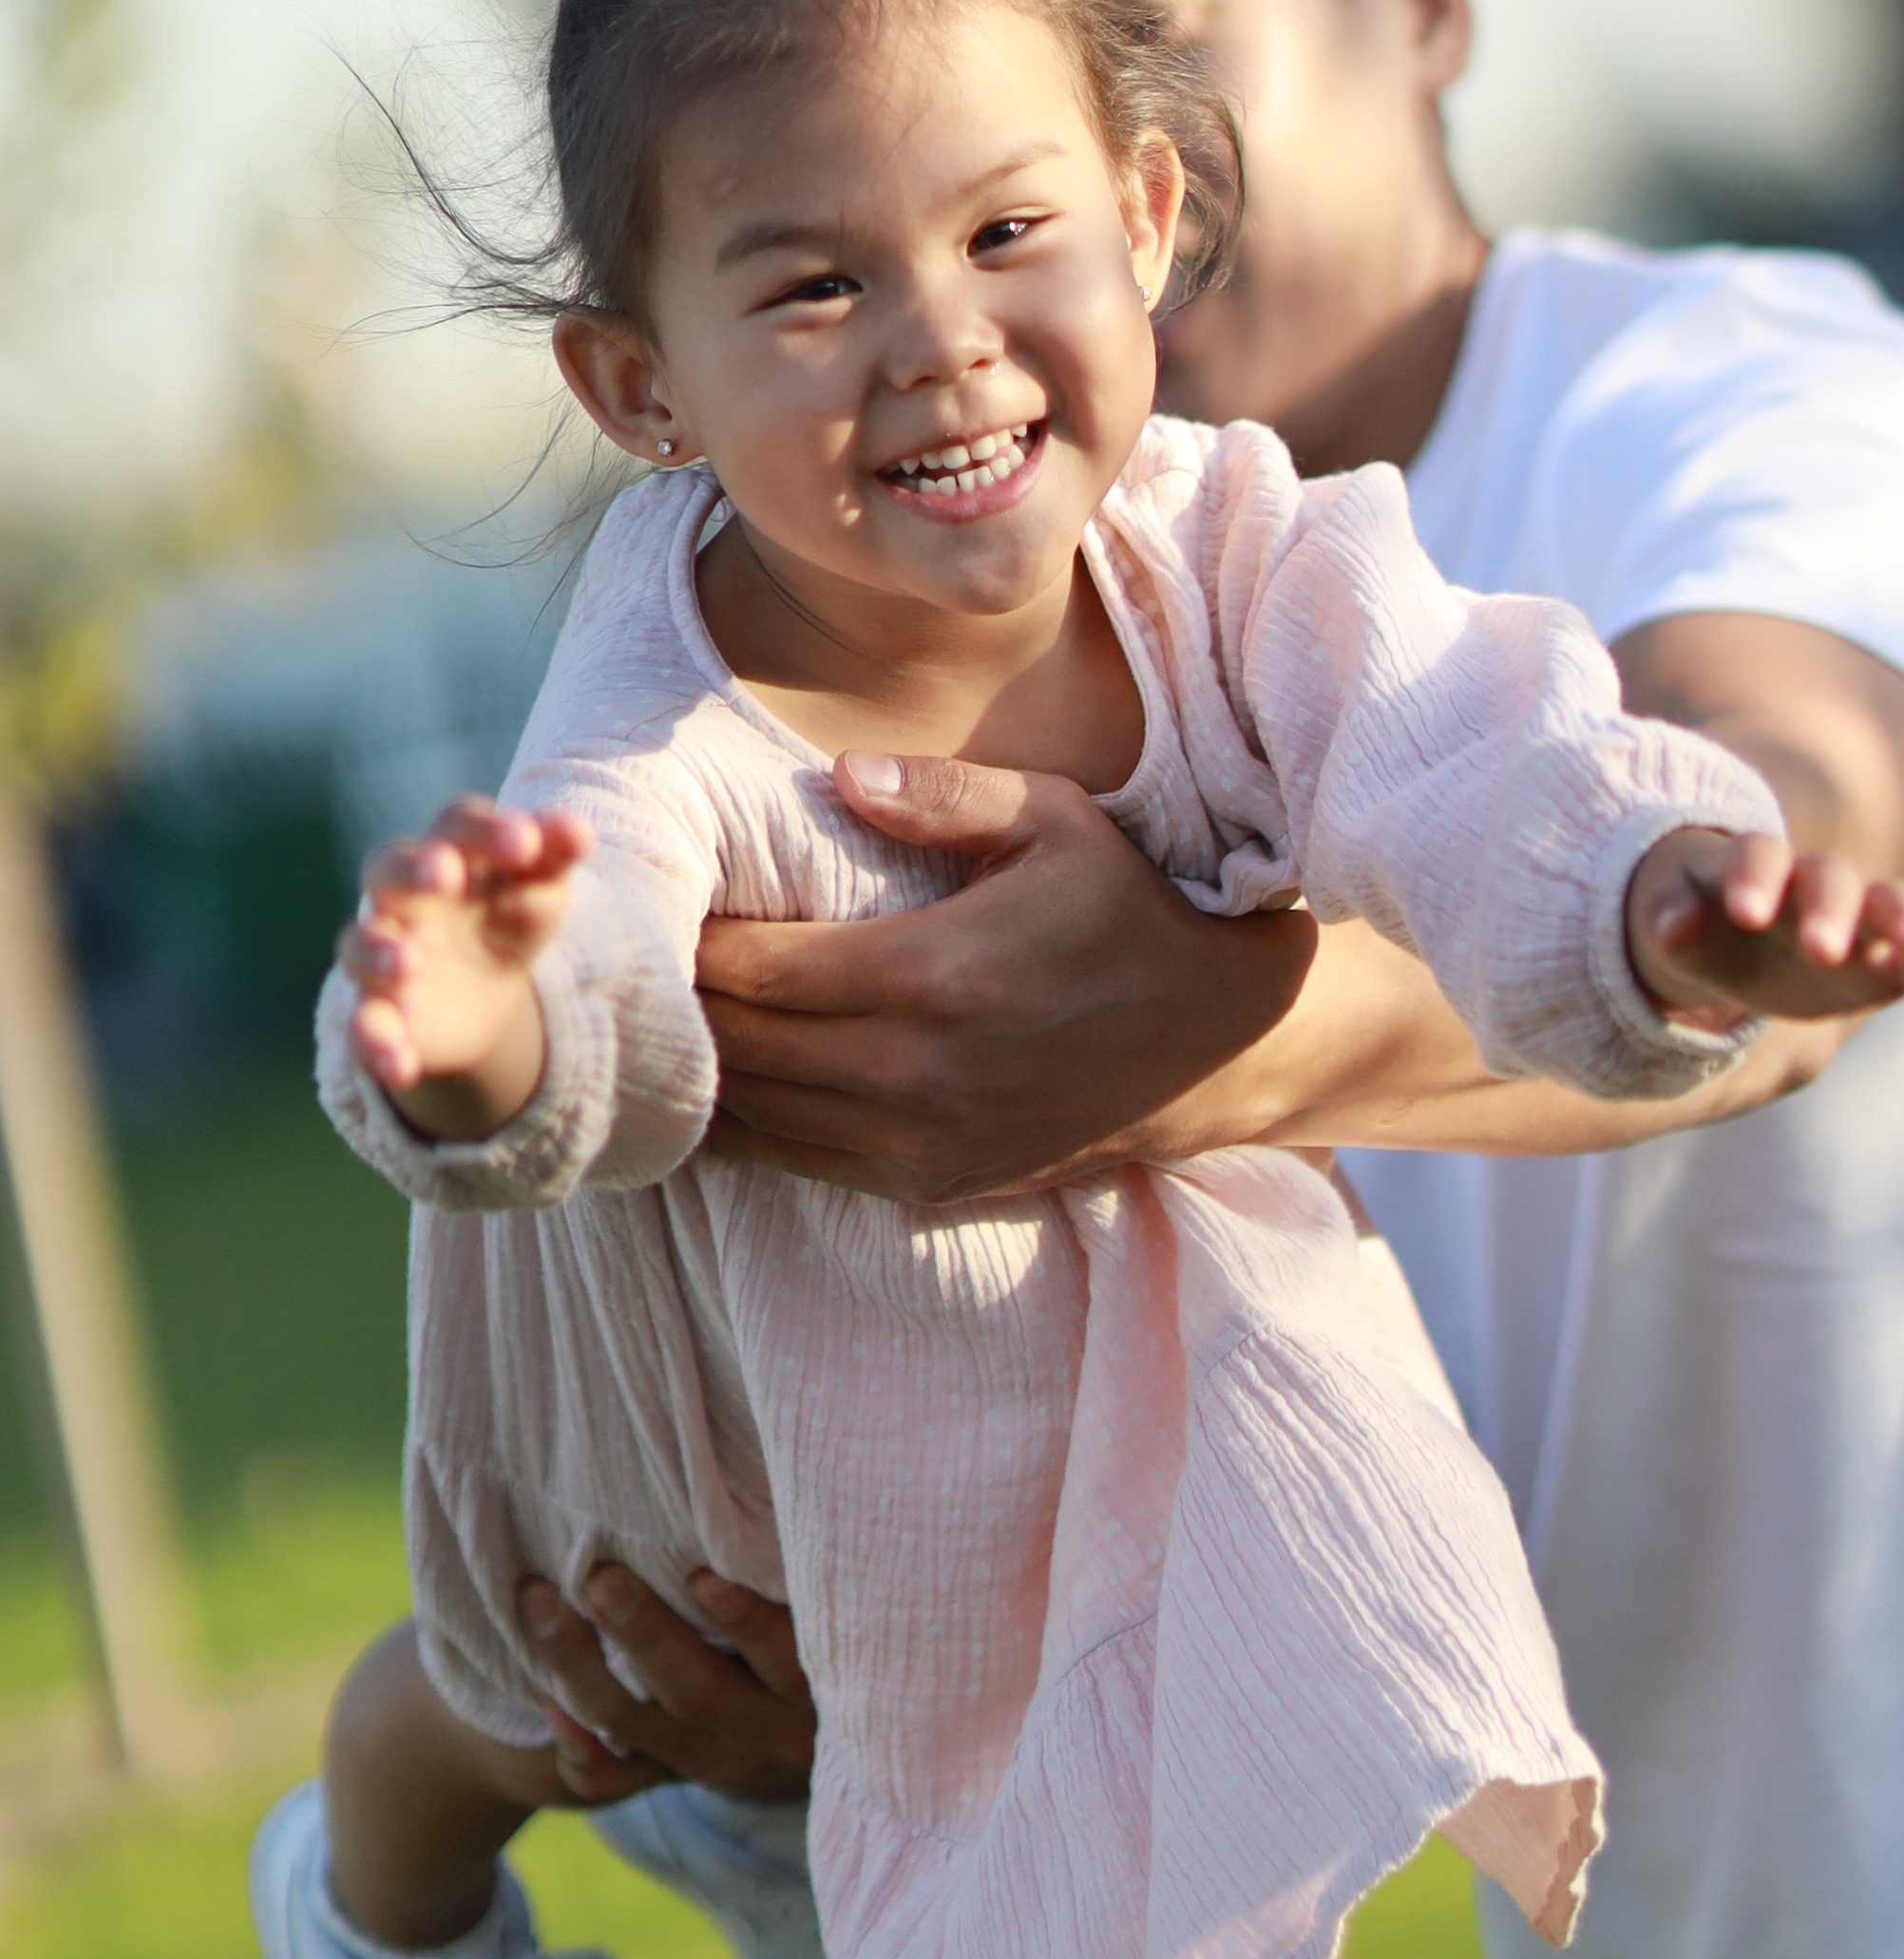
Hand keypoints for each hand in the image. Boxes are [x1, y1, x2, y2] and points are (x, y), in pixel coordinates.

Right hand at [339, 796, 589, 1135]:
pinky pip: (361, 1026)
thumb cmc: (507, 916)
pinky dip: (373, 1044)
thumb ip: (553, 857)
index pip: (457, 824)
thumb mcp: (539, 890)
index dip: (487, 829)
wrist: (482, 993)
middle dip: (412, 869)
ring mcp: (384, 955)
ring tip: (408, 964)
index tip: (526, 843)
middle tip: (445, 873)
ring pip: (360, 946)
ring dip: (379, 952)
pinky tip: (400, 1065)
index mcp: (450, 853)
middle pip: (387, 868)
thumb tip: (579, 829)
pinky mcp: (377, 1014)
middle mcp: (403, 898)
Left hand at [516, 1563, 815, 1802]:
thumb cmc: (818, 1624)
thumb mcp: (825, 1609)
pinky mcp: (672, 1781)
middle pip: (698, 1691)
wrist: (807, 1732)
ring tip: (537, 1602)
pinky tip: (547, 1704)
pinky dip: (577, 1749)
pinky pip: (614, 1780)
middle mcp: (766, 1734)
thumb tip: (779, 1476)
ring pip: (640, 1727)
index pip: (786, 1658)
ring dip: (581, 1667)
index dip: (745, 1621)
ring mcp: (716, 1762)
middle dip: (643, 1634)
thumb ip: (798, 1567)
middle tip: (598, 1578)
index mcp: (814, 1687)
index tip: (700, 1575)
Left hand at [695, 752, 1315, 1206]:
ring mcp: (919, 1142)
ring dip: (698, 1073)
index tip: (654, 908)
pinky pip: (798, 1162)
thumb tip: (835, 775)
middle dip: (677, 1008)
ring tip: (659, 1020)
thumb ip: (941, 795)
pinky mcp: (929, 1184)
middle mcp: (914, 1073)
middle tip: (634, 962)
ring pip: (755, 1118)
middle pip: (738, 1049)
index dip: (688, 942)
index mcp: (931, 975)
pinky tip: (714, 1085)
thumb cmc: (1126, 911)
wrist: (1214, 1044)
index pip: (755, 970)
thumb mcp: (1055, 820)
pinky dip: (744, 1127)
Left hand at [1626, 828, 1903, 1029]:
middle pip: (1833, 880)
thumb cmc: (1702, 916)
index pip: (1760, 858)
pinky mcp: (1893, 961)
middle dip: (1831, 910)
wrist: (1735, 934)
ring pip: (1894, 905)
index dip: (1754, 881)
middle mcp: (1817, 883)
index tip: (1744, 914)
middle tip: (1822, 948)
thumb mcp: (1675, 916)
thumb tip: (1672, 926)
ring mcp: (1862, 919)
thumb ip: (1672, 913)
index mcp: (1759, 866)